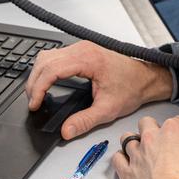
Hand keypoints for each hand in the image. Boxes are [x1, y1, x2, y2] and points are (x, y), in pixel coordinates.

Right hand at [26, 41, 171, 139]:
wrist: (145, 78)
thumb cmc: (131, 87)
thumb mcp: (108, 110)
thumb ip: (84, 121)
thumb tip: (66, 130)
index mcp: (88, 59)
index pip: (52, 69)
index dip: (38, 88)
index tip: (35, 103)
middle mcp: (82, 49)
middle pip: (45, 61)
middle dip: (34, 82)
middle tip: (33, 103)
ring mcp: (81, 48)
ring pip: (47, 56)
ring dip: (38, 75)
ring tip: (37, 95)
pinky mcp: (81, 51)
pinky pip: (55, 56)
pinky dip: (46, 70)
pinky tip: (46, 84)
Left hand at [113, 115, 178, 178]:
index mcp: (173, 132)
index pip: (177, 121)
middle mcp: (152, 139)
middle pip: (147, 123)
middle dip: (152, 129)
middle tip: (160, 142)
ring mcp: (137, 154)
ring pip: (127, 138)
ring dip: (133, 143)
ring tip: (141, 152)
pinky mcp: (126, 171)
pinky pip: (117, 159)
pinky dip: (121, 159)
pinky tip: (127, 163)